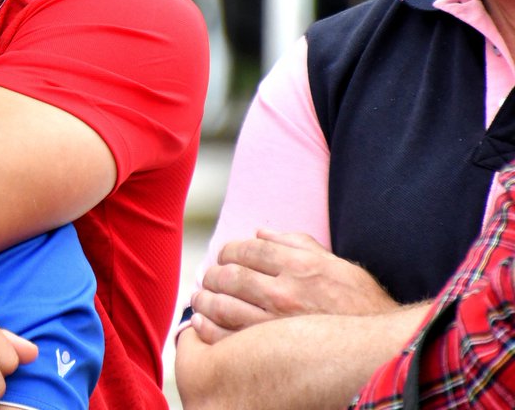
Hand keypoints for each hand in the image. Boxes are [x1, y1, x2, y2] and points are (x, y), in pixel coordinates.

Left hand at [191, 228, 396, 343]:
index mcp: (301, 265)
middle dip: (213, 274)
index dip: (229, 250)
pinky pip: (227, 338)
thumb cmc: (361, 305)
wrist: (382, 351)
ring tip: (200, 297)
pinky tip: (201, 323)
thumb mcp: (337, 264)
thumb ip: (296, 243)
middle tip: (208, 276)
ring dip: (204, 299)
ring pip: (223, 306)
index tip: (224, 256)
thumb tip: (259, 231)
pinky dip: (208, 329)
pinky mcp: (272, 352)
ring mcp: (277, 324)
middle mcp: (286, 292)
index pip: (248, 249)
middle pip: (231, 275)